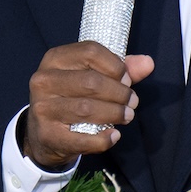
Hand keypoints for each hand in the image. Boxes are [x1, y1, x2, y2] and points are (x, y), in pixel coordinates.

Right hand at [21, 42, 155, 168]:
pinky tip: (114, 136)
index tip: (127, 80)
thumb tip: (148, 63)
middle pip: (91, 82)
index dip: (116, 66)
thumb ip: (120, 69)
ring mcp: (43, 108)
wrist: (44, 134)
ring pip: (87, 109)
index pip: (90, 52)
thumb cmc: (72, 98)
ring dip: (115, 113)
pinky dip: (103, 139)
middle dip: (119, 93)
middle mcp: (44, 80)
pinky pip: (81, 139)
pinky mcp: (47, 135)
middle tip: (132, 102)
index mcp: (55, 59)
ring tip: (127, 116)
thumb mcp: (91, 77)